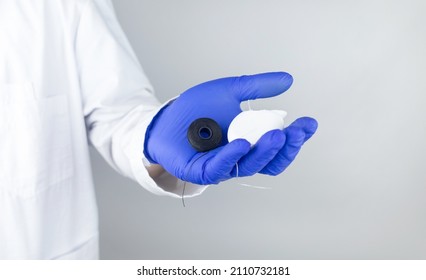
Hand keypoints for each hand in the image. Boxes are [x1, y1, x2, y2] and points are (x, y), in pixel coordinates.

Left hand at [144, 72, 317, 184]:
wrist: (164, 118)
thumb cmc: (196, 109)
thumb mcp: (229, 91)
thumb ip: (256, 87)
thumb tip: (288, 80)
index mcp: (250, 142)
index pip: (278, 146)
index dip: (296, 138)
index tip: (309, 123)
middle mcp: (239, 157)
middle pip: (270, 161)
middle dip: (286, 147)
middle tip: (295, 131)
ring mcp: (221, 166)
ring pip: (249, 166)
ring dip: (264, 152)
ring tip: (276, 135)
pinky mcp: (200, 170)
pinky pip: (219, 168)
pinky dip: (231, 156)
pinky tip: (241, 143)